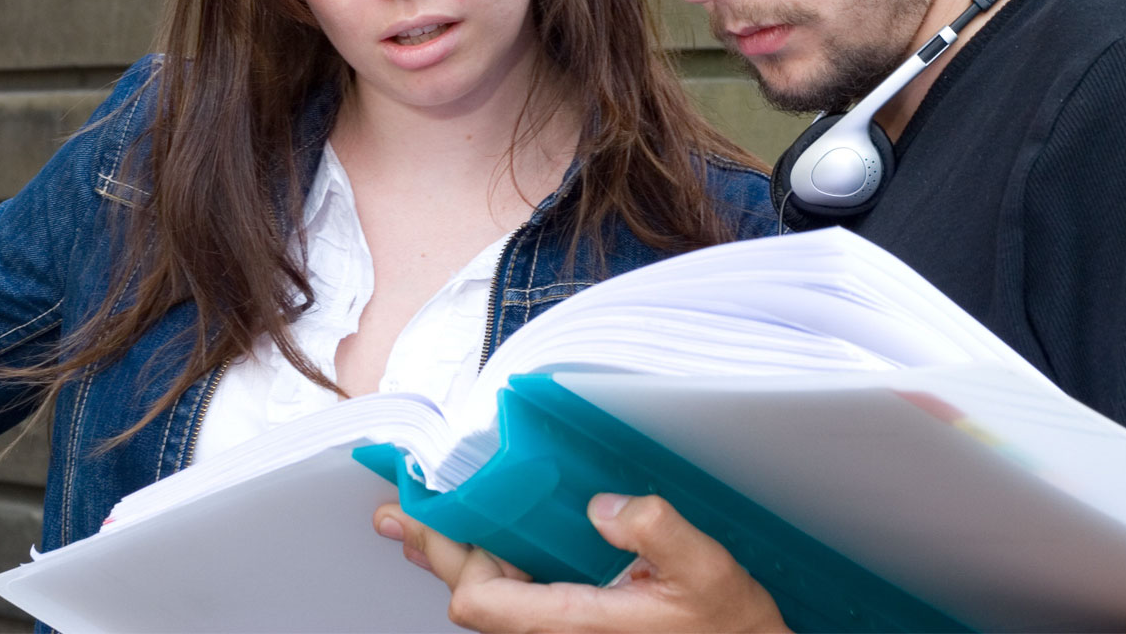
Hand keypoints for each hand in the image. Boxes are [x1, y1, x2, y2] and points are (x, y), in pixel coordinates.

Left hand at [373, 492, 788, 632]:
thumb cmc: (729, 628)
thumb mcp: (707, 571)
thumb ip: (658, 531)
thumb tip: (602, 505)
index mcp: (577, 625)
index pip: (481, 600)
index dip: (452, 556)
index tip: (431, 510)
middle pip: (473, 599)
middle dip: (435, 552)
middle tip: (396, 515)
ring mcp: (565, 633)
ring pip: (491, 602)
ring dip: (457, 560)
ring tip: (423, 525)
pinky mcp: (578, 626)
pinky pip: (516, 598)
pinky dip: (490, 568)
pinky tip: (486, 547)